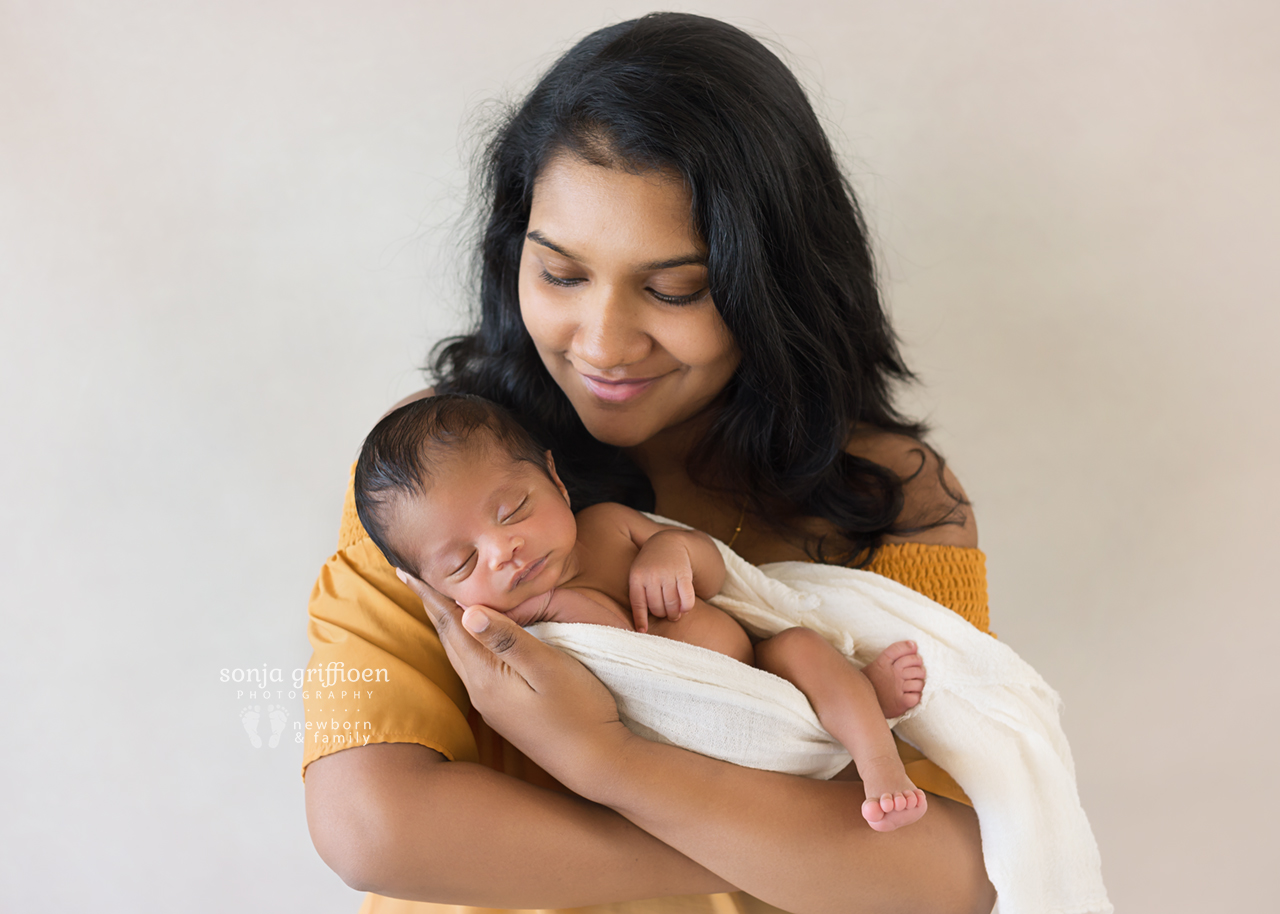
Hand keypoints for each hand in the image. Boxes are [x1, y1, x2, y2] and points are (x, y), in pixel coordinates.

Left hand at [395, 569, 628, 784]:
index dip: (428, 595)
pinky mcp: (504, 712)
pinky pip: (474, 666)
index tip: (405, 569)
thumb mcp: (548, 668)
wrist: (596, 762)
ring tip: (438, 602)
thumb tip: (466, 610)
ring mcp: (491, 705)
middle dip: (431, 607)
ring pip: (459, 654)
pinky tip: (474, 639)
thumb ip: (508, 639)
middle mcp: (480, 691)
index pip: (449, 626)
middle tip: (414, 578)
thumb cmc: (580, 710)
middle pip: (448, 639)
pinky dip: (466, 643)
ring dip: (447, 626)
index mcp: (486, 676)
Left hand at [628, 530, 696, 632]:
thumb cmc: (650, 564)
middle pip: (657, 608)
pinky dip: (687, 607)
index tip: (643, 631)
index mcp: (637, 576)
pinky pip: (687, 599)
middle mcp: (652, 575)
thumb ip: (638, 595)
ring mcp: (668, 574)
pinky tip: (685, 607)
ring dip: (675, 613)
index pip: (638, 604)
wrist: (667, 542)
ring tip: (675, 613)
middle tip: (665, 613)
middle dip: (662, 614)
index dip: (640, 619)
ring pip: (672, 605)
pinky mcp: (684, 574)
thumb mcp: (638, 574)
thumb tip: (641, 628)